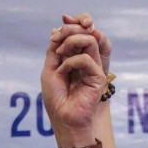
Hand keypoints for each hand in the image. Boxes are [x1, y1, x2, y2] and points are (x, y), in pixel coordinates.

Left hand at [43, 14, 105, 138]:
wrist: (63, 118)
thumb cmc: (56, 98)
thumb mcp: (50, 69)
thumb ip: (54, 50)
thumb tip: (56, 30)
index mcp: (74, 58)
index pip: (76, 34)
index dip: (67, 29)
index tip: (54, 36)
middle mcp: (85, 61)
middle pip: (85, 33)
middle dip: (70, 30)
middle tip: (57, 38)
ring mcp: (93, 68)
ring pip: (90, 41)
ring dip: (72, 41)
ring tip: (61, 51)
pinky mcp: (98, 77)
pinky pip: (87, 59)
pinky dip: (72, 61)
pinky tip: (64, 71)